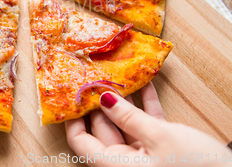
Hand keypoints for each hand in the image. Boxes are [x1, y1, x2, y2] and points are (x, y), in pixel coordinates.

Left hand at [66, 82, 231, 165]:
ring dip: (124, 100)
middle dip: (100, 102)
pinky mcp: (161, 150)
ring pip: (124, 123)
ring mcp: (143, 156)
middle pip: (102, 128)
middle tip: (94, 75)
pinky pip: (145, 125)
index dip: (73, 119)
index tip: (70, 94)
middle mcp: (125, 162)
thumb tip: (103, 99)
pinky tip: (143, 84)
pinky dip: (145, 107)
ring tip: (117, 74)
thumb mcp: (159, 137)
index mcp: (116, 164)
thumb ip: (128, 117)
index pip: (81, 142)